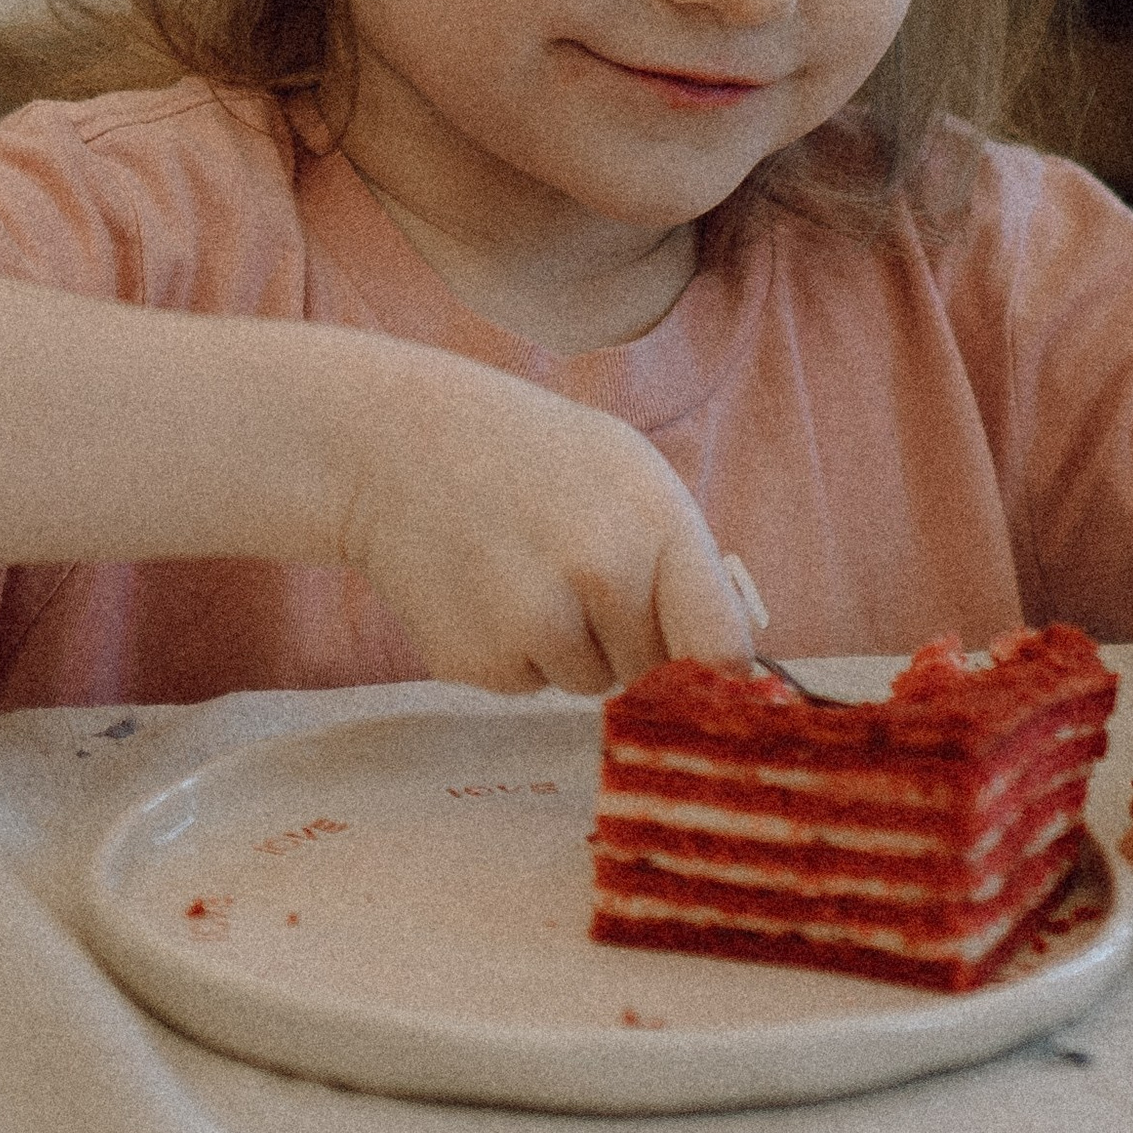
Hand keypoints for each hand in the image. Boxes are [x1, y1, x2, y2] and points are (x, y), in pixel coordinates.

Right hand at [330, 346, 751, 695]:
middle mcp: (600, 577)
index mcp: (653, 523)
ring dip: (572, 646)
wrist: (396, 445)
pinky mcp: (480, 663)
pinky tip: (486, 588)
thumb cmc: (529, 453)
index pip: (722, 647)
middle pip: (657, 674)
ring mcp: (535, 624)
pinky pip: (532, 684)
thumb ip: (685, 561)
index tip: (722, 686)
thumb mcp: (627, 472)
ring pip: (593, 683)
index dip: (726, 678)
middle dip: (634, 639)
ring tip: (526, 568)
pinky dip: (516, 651)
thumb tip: (737, 665)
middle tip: (581, 569)